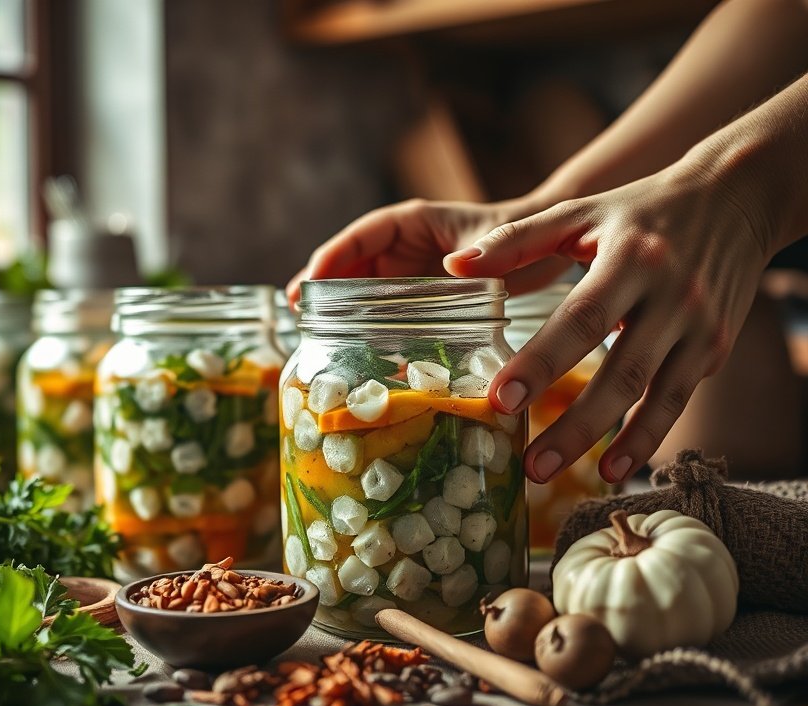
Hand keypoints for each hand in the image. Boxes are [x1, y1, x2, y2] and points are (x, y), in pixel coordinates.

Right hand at [287, 198, 572, 304]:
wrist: (546, 248)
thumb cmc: (522, 233)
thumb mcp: (501, 238)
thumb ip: (482, 252)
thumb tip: (454, 267)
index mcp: (413, 221)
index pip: (362, 236)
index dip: (333, 256)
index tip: (310, 281)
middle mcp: (403, 245)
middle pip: (350, 263)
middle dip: (321, 284)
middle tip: (295, 311)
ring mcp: (407, 271)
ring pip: (361, 287)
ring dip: (337, 306)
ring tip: (310, 329)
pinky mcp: (418, 295)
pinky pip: (384, 307)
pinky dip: (365, 323)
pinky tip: (353, 346)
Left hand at [444, 165, 771, 483]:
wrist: (737, 200)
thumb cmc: (639, 210)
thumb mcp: (579, 211)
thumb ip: (515, 240)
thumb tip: (452, 267)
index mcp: (630, 258)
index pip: (582, 318)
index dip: (542, 361)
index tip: (501, 398)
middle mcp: (672, 296)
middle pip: (622, 371)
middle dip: (573, 424)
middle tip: (528, 464)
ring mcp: (700, 326)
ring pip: (654, 397)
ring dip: (608, 444)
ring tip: (555, 474)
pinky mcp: (715, 348)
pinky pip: (677, 401)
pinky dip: (647, 439)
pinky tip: (612, 469)